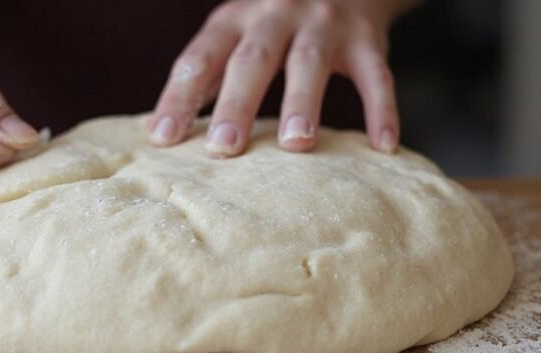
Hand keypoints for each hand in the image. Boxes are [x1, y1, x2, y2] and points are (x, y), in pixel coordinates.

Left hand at [149, 0, 407, 156]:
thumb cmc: (274, 18)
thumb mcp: (235, 30)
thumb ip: (207, 74)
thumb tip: (157, 128)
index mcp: (235, 19)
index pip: (200, 58)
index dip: (179, 96)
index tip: (162, 139)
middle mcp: (276, 15)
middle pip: (253, 60)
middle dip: (236, 104)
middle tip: (222, 149)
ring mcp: (324, 25)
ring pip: (310, 63)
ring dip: (303, 103)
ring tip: (295, 145)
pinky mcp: (367, 38)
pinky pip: (377, 75)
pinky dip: (382, 109)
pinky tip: (383, 146)